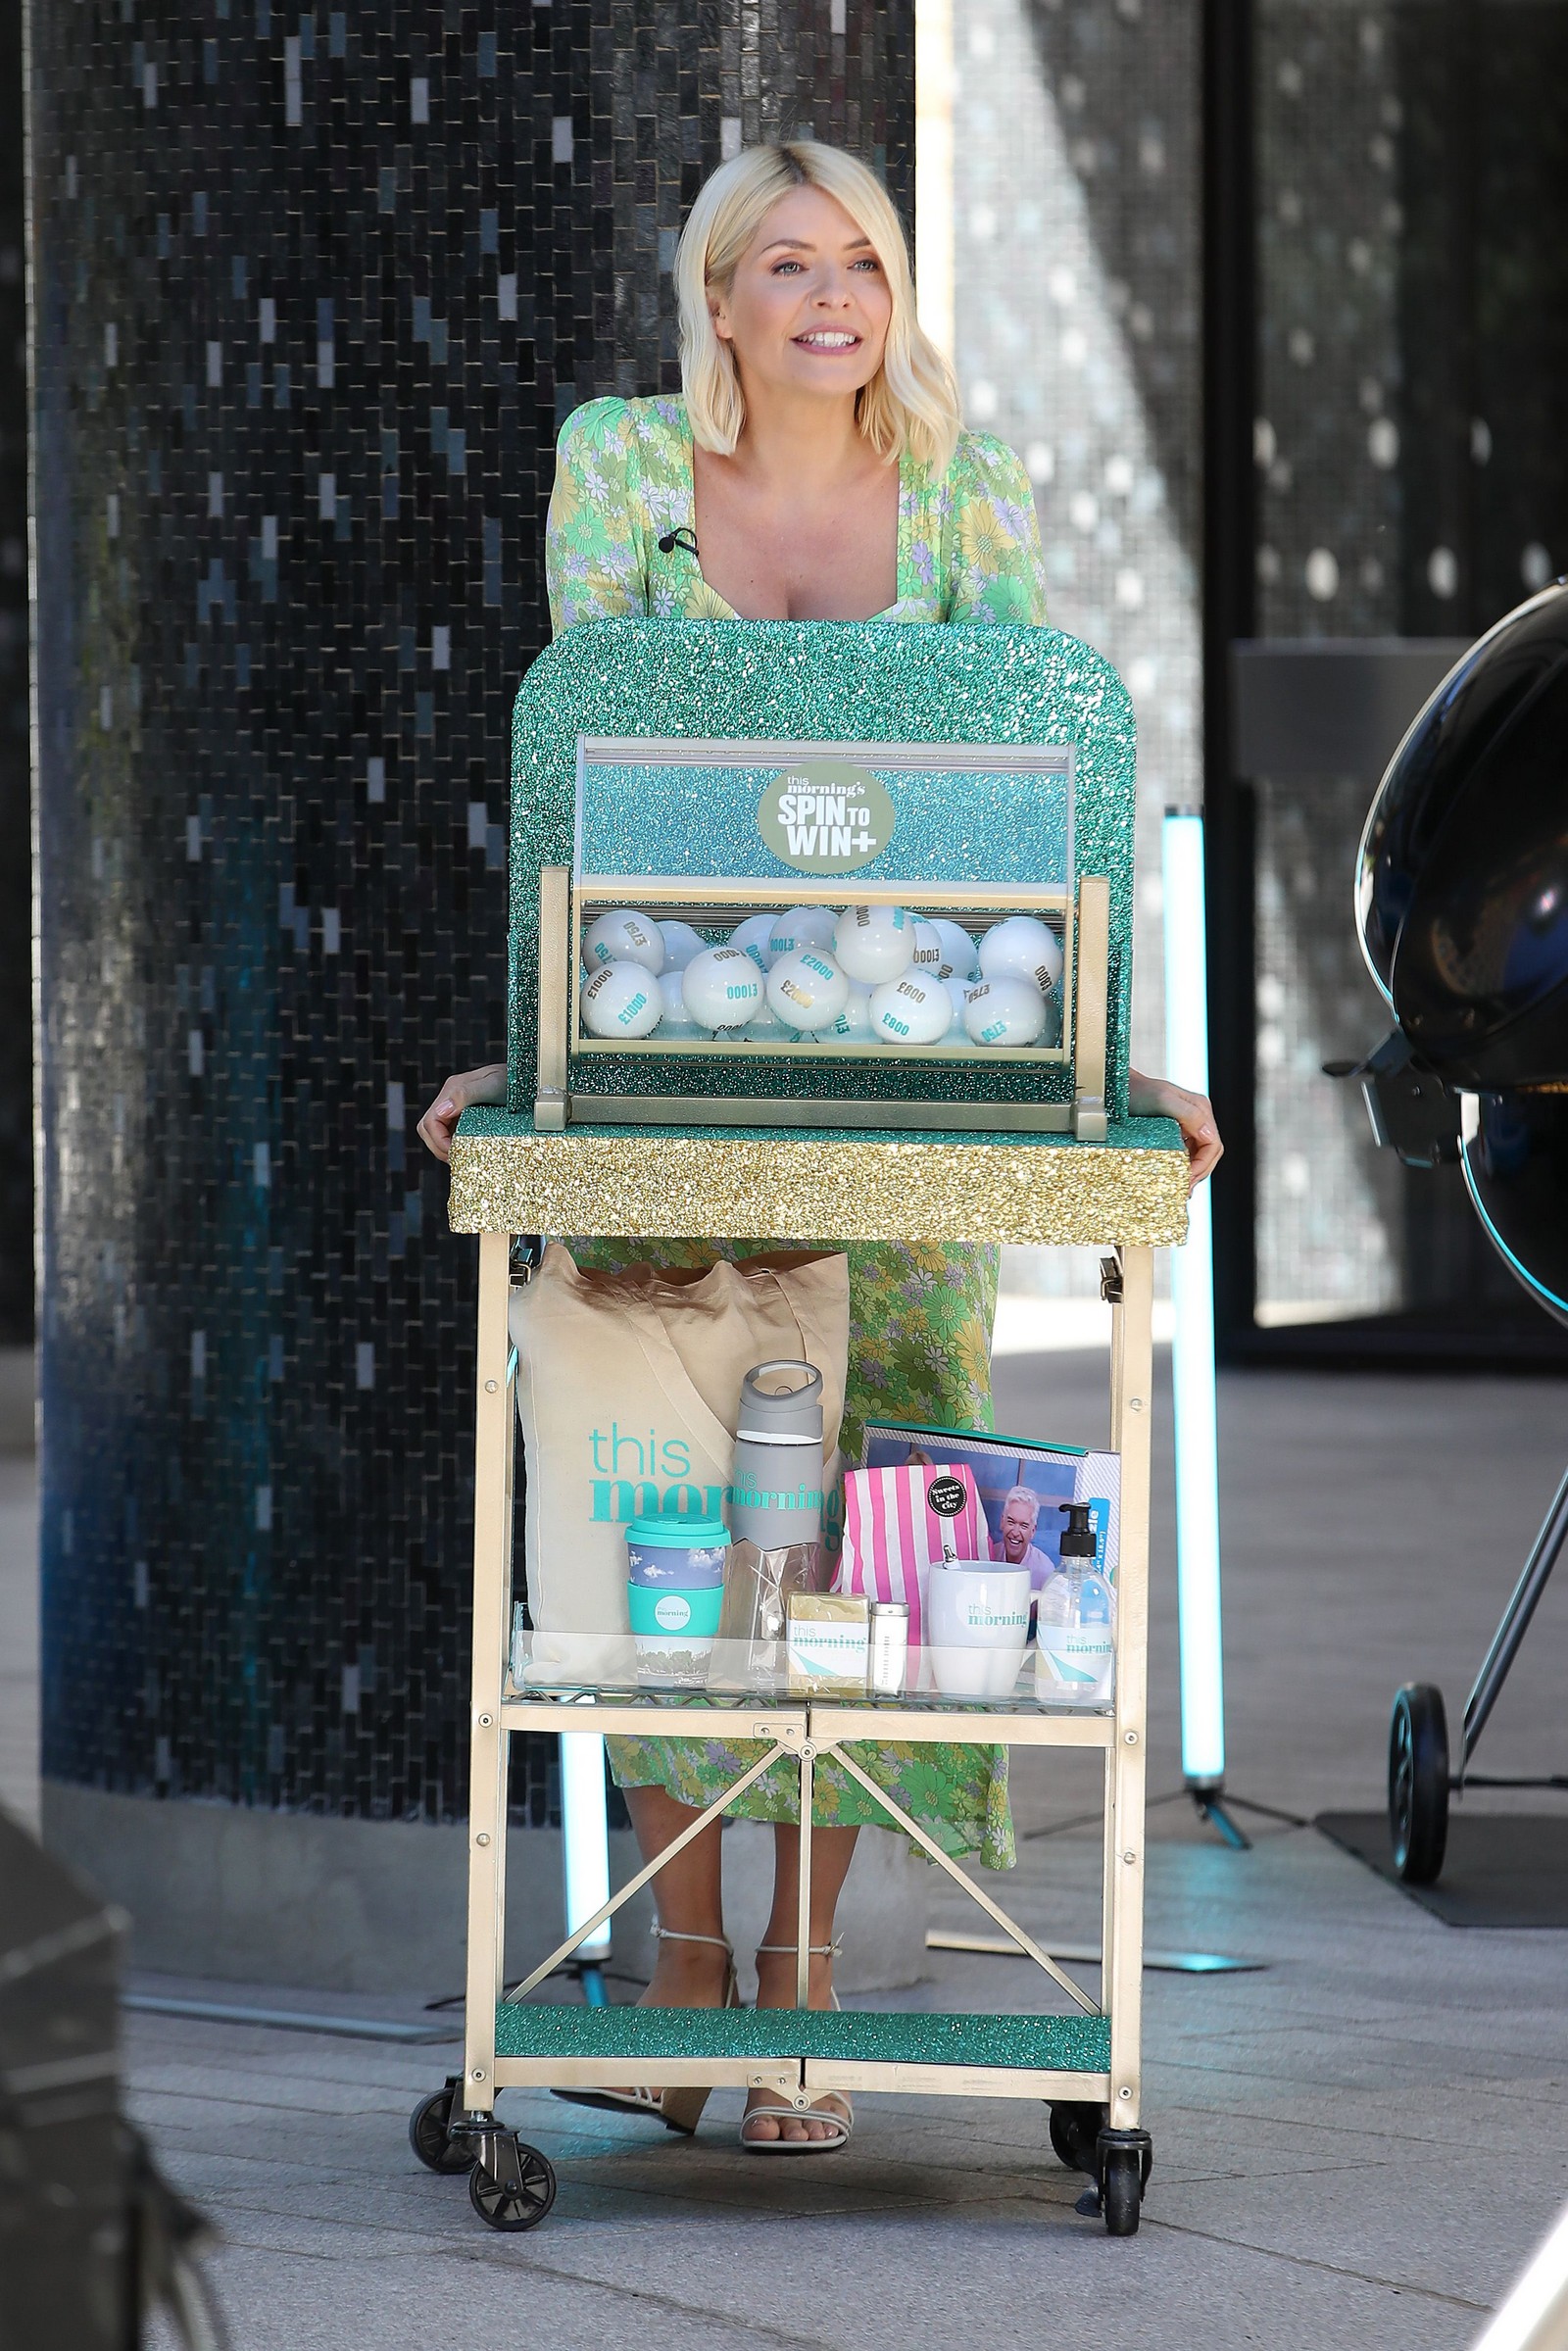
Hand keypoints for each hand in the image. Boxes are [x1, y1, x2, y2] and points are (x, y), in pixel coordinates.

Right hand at [416, 1062, 506, 1162]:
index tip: (454, 1153)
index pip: (430, 1122)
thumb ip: (466, 1095)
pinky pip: (451, 1134)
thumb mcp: (493, 1085)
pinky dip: (455, 1146)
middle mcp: (451, 1098)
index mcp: (452, 1089)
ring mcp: (457, 1108)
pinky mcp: (465, 1117)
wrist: (530, 1077)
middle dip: (439, 1148)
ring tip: (462, 1158)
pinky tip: (468, 1152)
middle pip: (428, 1130)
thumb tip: (441, 1111)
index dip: (438, 1141)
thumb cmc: (513, 1079)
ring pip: (437, 1134)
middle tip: (457, 1160)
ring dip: (445, 1148)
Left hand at [1126, 1067, 1222, 1191]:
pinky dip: (1183, 1167)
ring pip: (1199, 1156)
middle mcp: (1198, 1117)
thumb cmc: (1137, 1091)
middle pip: (1209, 1153)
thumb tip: (1207, 1135)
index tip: (1187, 1179)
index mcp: (1201, 1109)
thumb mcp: (1163, 1100)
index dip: (1203, 1166)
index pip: (1213, 1145)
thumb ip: (1188, 1114)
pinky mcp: (1176, 1132)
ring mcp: (1187, 1125)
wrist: (1118, 1086)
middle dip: (1199, 1173)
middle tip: (1183, 1190)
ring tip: (1180, 1188)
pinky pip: (1186, 1153)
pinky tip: (1174, 1176)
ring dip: (1192, 1173)